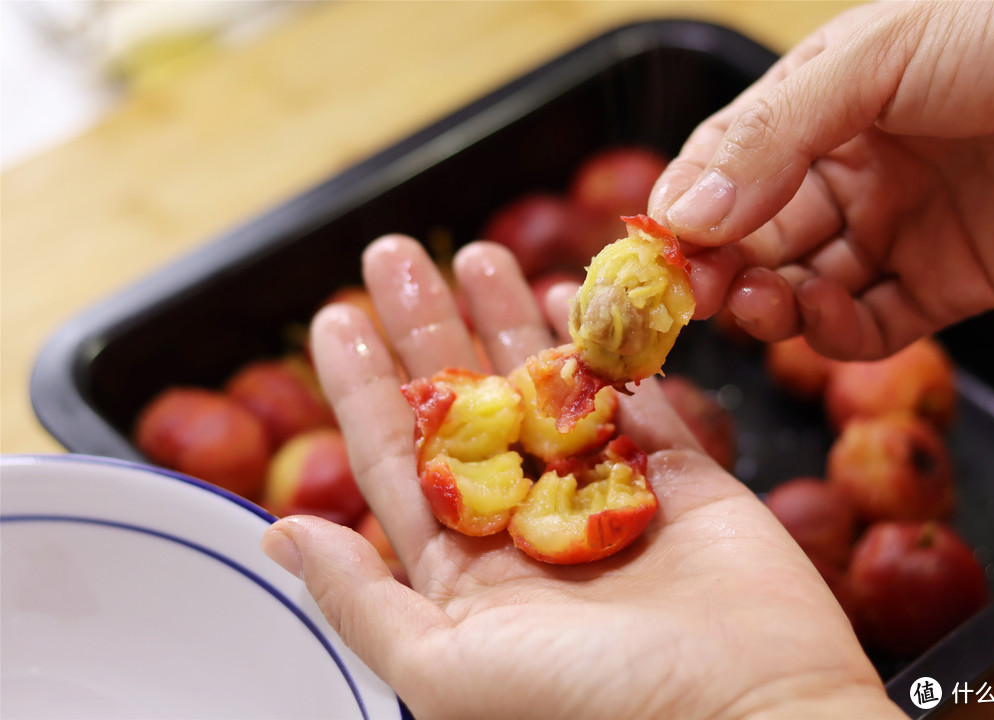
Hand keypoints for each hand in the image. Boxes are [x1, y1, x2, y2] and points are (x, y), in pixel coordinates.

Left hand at [261, 236, 902, 719]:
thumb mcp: (445, 668)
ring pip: (543, 390)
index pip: (397, 459)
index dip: (363, 387)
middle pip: (466, 405)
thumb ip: (363, 600)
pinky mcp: (679, 481)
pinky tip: (568, 298)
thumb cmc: (586, 707)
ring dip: (507, 320)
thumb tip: (279, 537)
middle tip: (396, 254)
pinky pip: (633, 401)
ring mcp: (606, 497)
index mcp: (466, 572)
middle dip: (427, 327)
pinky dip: (601, 351)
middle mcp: (528, 526)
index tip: (335, 316)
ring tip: (477, 252)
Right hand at [650, 0, 993, 358]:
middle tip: (698, 291)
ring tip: (759, 301)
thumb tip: (680, 214)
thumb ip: (770, 134)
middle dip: (721, 267)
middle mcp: (849, 170)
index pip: (724, 168)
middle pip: (756, 237)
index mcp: (818, 105)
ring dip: (769, 304)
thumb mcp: (875, 58)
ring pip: (802, 287)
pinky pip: (870, 324)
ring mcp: (896, 229)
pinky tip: (819, 314)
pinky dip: (834, 332)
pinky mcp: (946, 284)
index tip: (658, 251)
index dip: (685, 211)